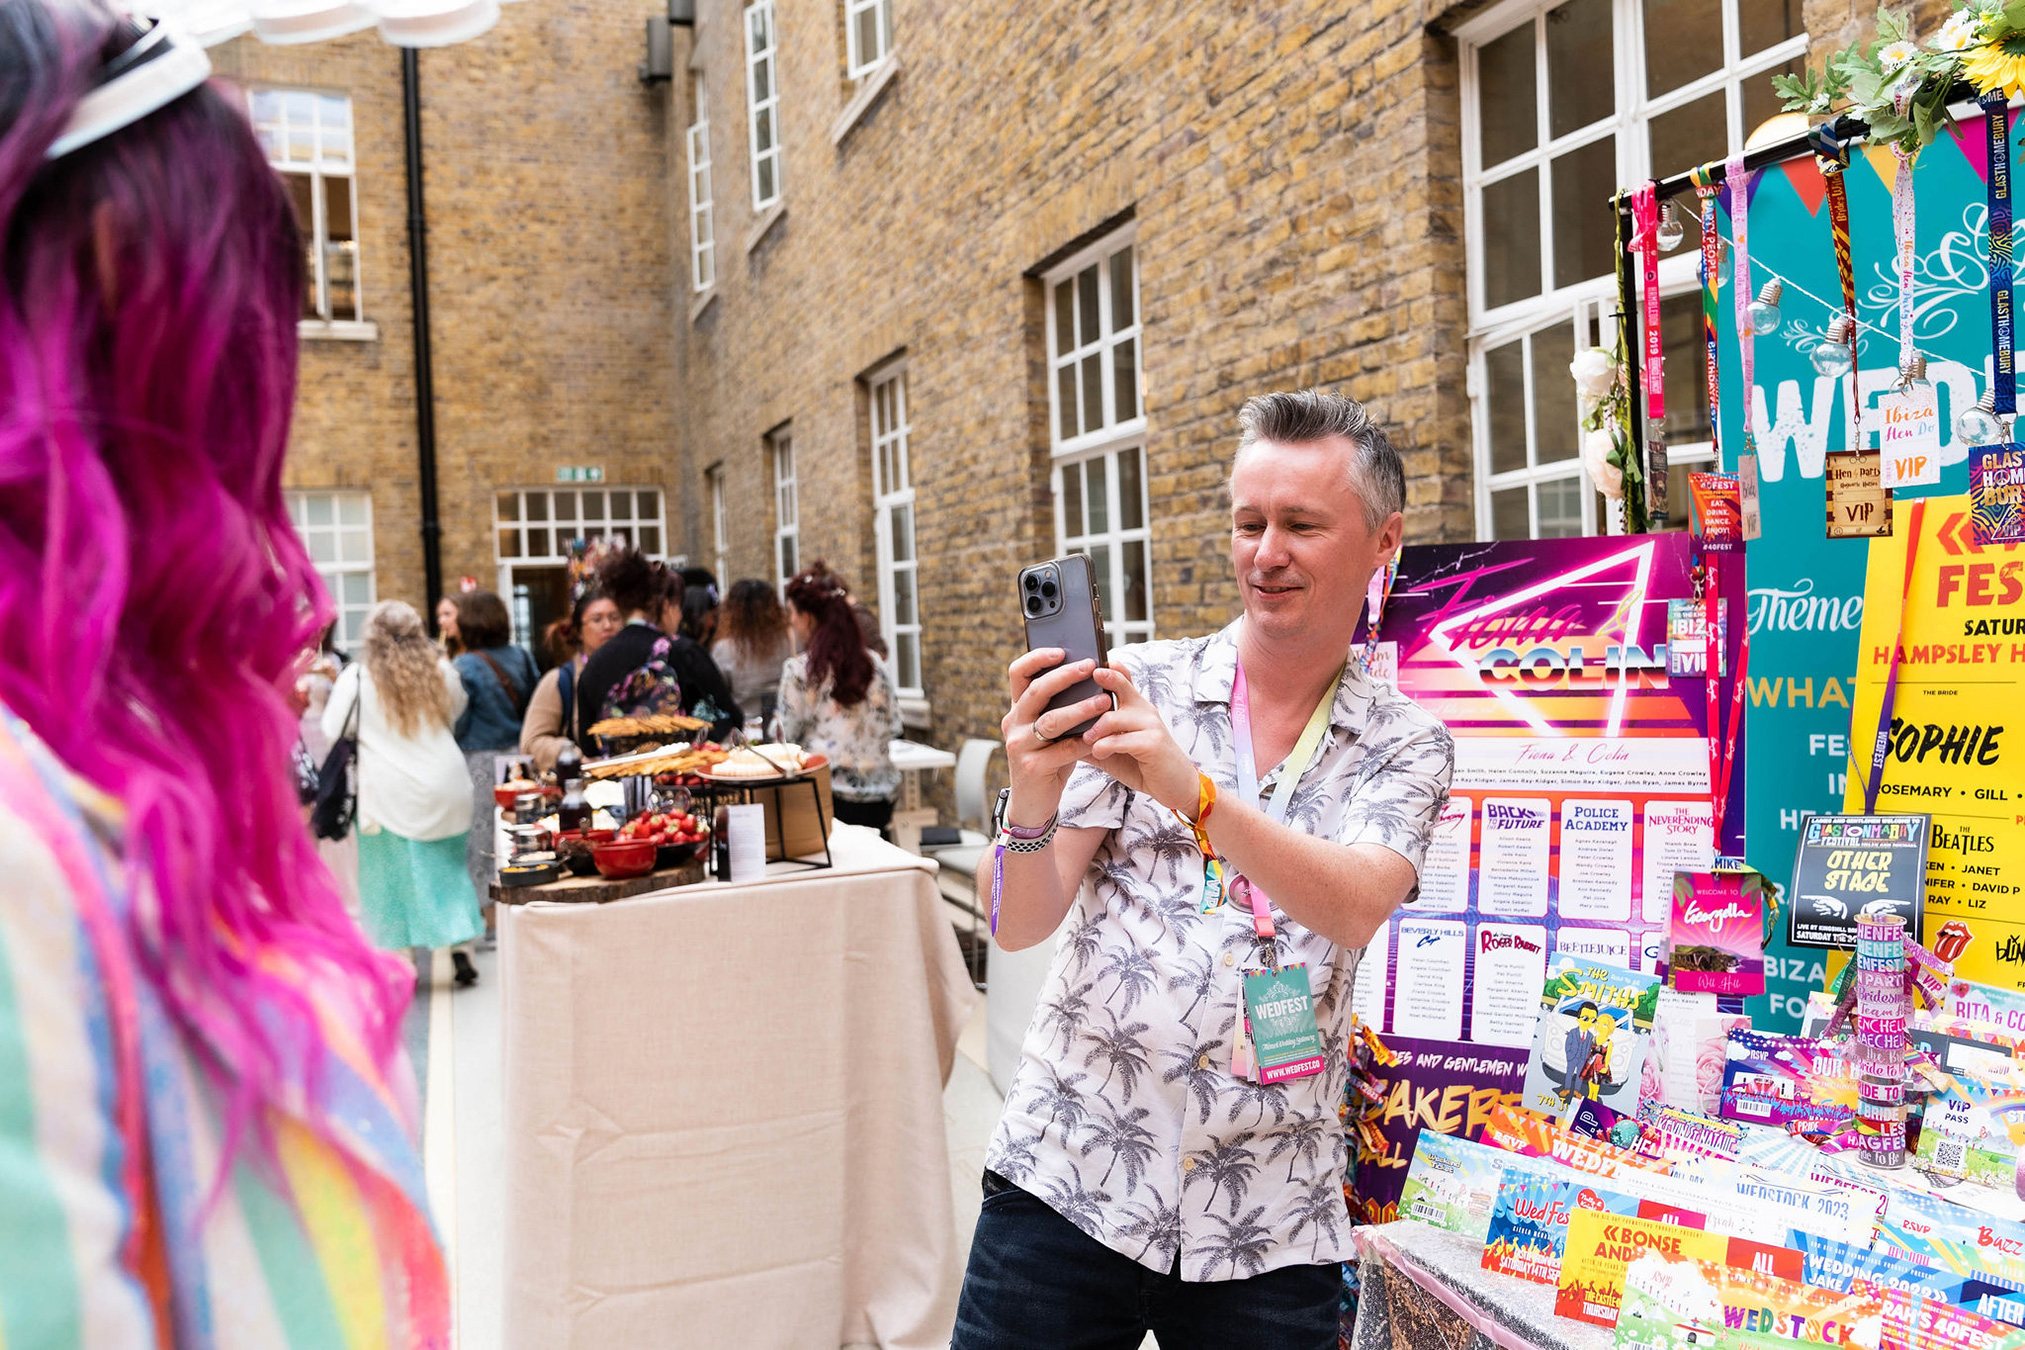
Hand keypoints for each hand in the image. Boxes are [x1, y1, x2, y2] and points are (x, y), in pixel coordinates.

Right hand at [1000, 648, 1105, 824]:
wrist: (1033, 802)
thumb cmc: (1048, 759)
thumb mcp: (1050, 730)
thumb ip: (1060, 707)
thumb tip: (1090, 676)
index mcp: (1018, 709)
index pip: (1018, 673)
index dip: (1037, 658)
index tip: (1062, 650)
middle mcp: (1014, 723)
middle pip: (1037, 691)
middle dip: (1065, 676)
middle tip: (1090, 666)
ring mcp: (1019, 746)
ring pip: (1051, 720)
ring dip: (1080, 709)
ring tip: (1104, 700)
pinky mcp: (1032, 767)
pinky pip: (1062, 750)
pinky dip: (1083, 742)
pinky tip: (1099, 736)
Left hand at [1080, 661, 1198, 815]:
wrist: (1173, 785)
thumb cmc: (1141, 763)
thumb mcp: (1113, 747)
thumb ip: (1091, 738)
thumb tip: (1059, 733)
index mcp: (1134, 706)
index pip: (1122, 679)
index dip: (1108, 668)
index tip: (1089, 661)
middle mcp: (1143, 709)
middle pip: (1121, 685)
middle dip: (1104, 677)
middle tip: (1088, 676)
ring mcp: (1150, 725)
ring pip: (1112, 717)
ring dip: (1094, 729)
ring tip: (1086, 739)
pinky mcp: (1152, 743)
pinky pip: (1120, 740)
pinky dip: (1104, 747)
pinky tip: (1099, 754)